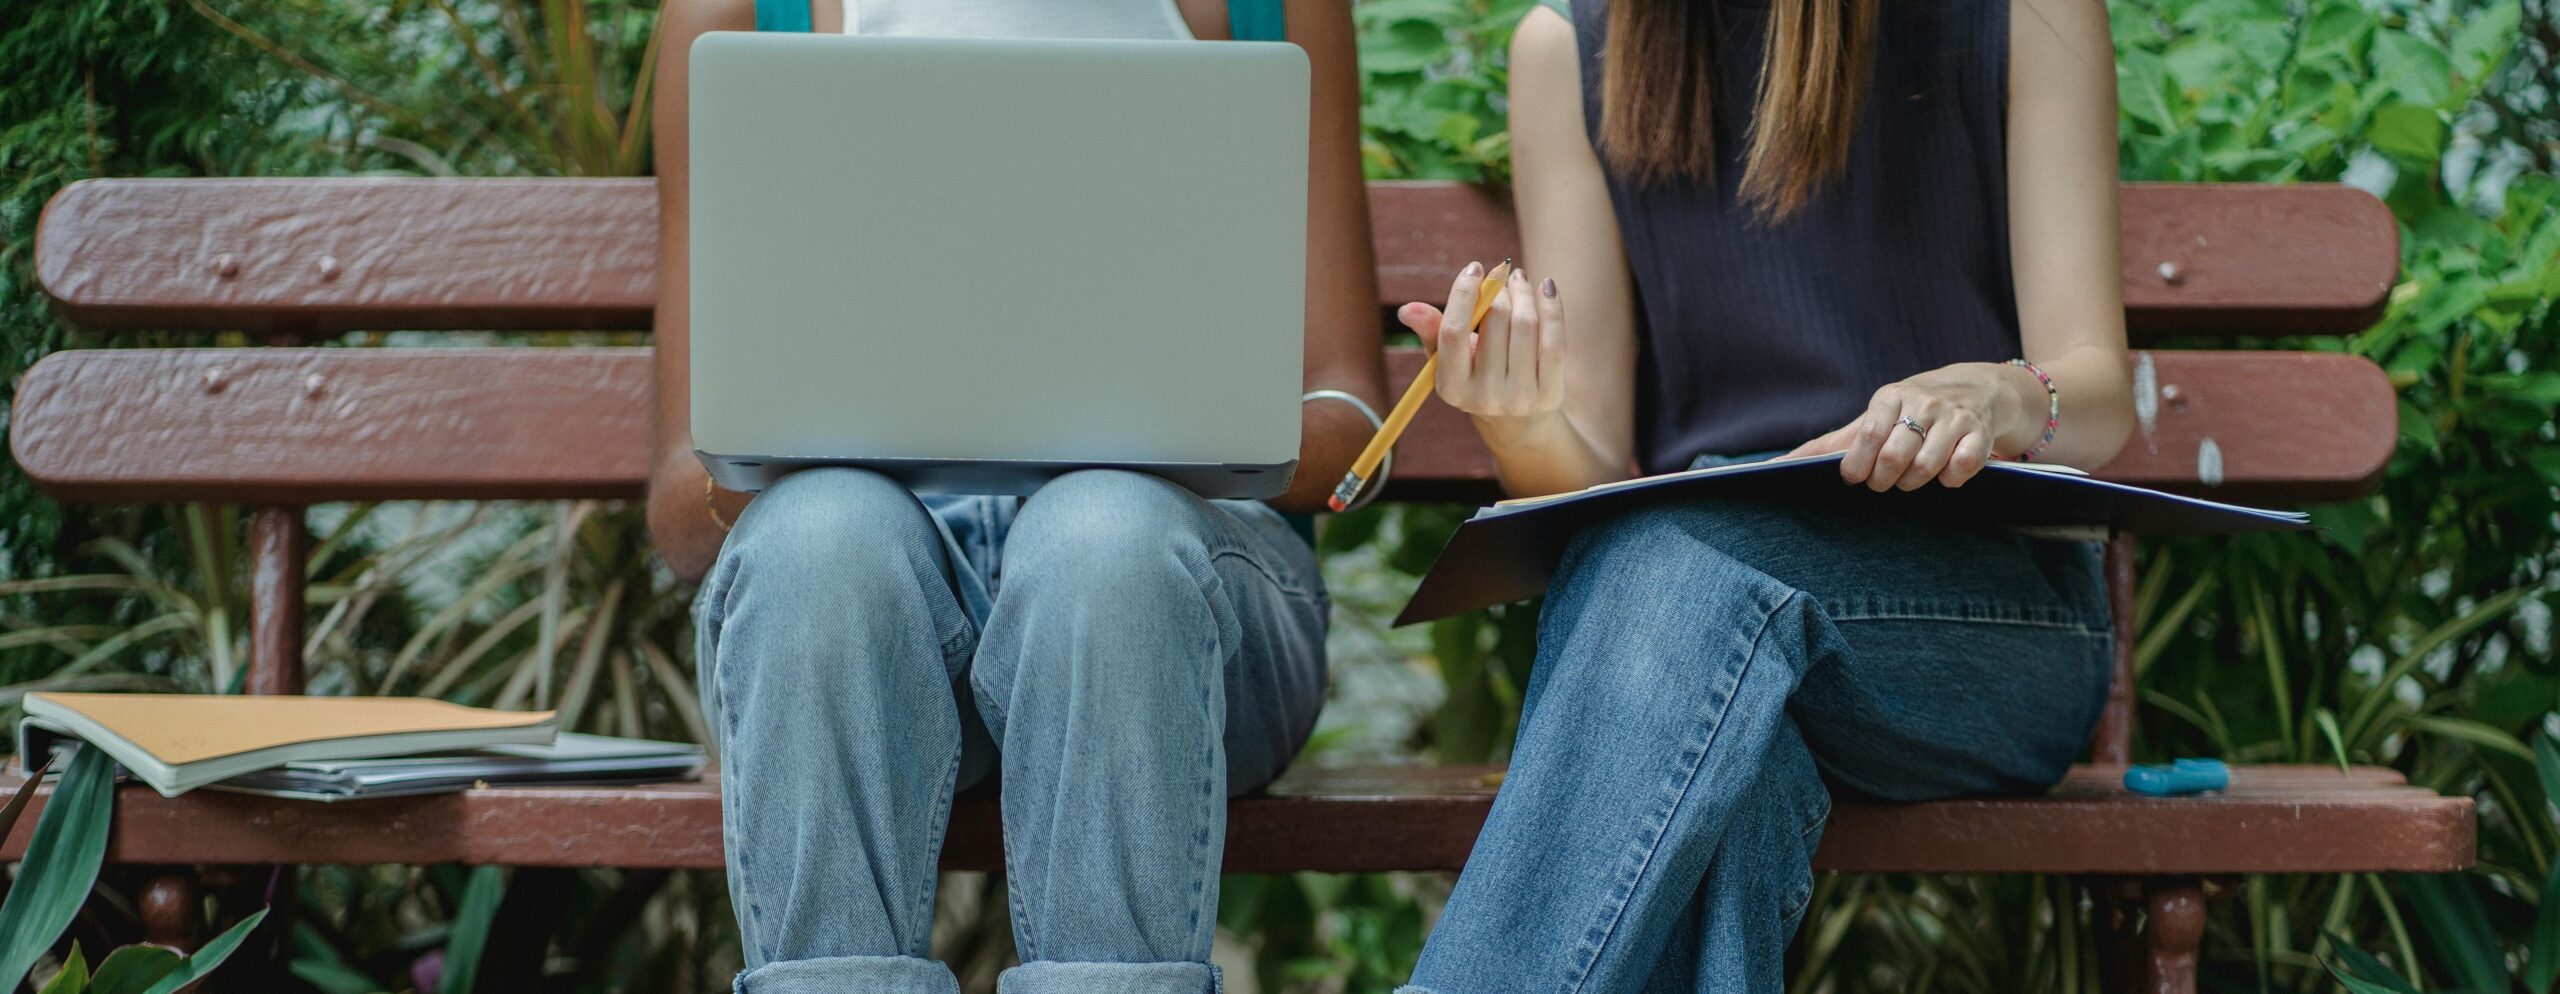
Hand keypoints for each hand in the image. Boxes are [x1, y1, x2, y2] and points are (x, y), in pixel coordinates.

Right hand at [1397, 264, 1566, 427]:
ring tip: (1521, 280)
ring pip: (1526, 325)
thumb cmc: (1477, 376)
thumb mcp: (1449, 360)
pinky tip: (1547, 289)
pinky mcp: (1550, 395)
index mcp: (1451, 387)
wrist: (1517, 422)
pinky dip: (1552, 307)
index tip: (1475, 267)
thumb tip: (1407, 309)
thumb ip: (1432, 331)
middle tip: (1503, 274)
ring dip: (1524, 292)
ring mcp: (1519, 398)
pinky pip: (1554, 340)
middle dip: (1500, 288)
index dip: (1464, 293)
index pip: (1453, 331)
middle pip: (1496, 321)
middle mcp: (1484, 397)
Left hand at [1783, 363, 2025, 490]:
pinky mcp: (1980, 434)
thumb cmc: (1910, 411)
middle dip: (1884, 479)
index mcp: (1890, 397)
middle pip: (1896, 455)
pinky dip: (1951, 480)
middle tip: (1883, 483)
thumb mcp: (1872, 419)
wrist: (1976, 390)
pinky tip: (1945, 476)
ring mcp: (1954, 418)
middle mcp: (1923, 403)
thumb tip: (1774, 468)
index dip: (1858, 463)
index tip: (1853, 478)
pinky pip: (1963, 467)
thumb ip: (1830, 444)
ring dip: (1914, 483)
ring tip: (1910, 480)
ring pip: (1927, 466)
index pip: (1868, 434)